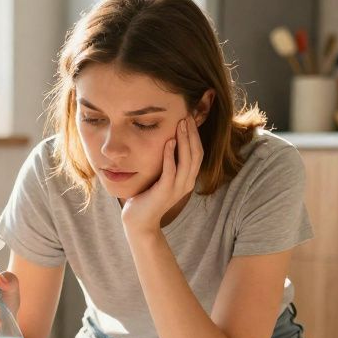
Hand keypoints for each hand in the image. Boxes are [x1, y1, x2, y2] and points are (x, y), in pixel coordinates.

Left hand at [120, 116, 203, 234]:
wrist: (139, 221)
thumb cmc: (148, 197)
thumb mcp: (162, 177)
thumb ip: (168, 162)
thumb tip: (167, 140)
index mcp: (188, 178)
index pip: (198, 153)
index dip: (196, 135)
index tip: (190, 118)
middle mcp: (187, 183)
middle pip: (197, 154)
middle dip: (192, 134)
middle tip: (187, 116)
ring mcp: (177, 188)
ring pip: (187, 160)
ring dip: (184, 140)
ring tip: (180, 124)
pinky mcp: (165, 192)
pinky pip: (171, 170)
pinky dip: (170, 155)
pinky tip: (168, 142)